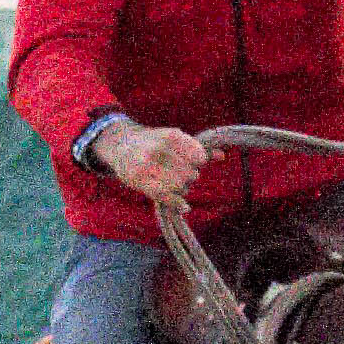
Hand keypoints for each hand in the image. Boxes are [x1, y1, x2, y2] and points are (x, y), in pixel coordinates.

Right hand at [93, 119, 209, 205]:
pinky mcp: (140, 182)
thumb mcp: (174, 137)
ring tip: (171, 181)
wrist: (120, 145)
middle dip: (189, 176)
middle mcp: (160, 150)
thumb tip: (223, 156)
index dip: (198, 162)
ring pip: (180, 186)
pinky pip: (167, 198)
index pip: (199, 158)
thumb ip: (198, 147)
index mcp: (171, 136)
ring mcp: (148, 167)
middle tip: (177, 172)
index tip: (192, 161)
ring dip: (181, 188)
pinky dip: (179, 204)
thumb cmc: (153, 141)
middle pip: (191, 174)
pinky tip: (184, 206)